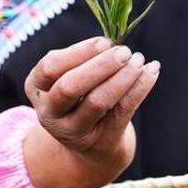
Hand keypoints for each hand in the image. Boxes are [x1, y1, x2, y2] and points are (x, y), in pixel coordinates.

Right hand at [23, 36, 159, 187]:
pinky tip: (152, 71)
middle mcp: (49, 112)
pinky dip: (140, 88)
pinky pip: (122, 111)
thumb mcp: (67, 77)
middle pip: (70, 87)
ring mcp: (72, 131)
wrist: (88, 145)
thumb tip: (112, 45)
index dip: (78, 53)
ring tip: (139, 60)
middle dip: (100, 66)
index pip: (51, 67)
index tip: (105, 42)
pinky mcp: (100, 141)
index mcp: (36, 87)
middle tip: (125, 51)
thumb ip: (81, 60)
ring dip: (122, 77)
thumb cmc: (78, 96)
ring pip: (98, 101)